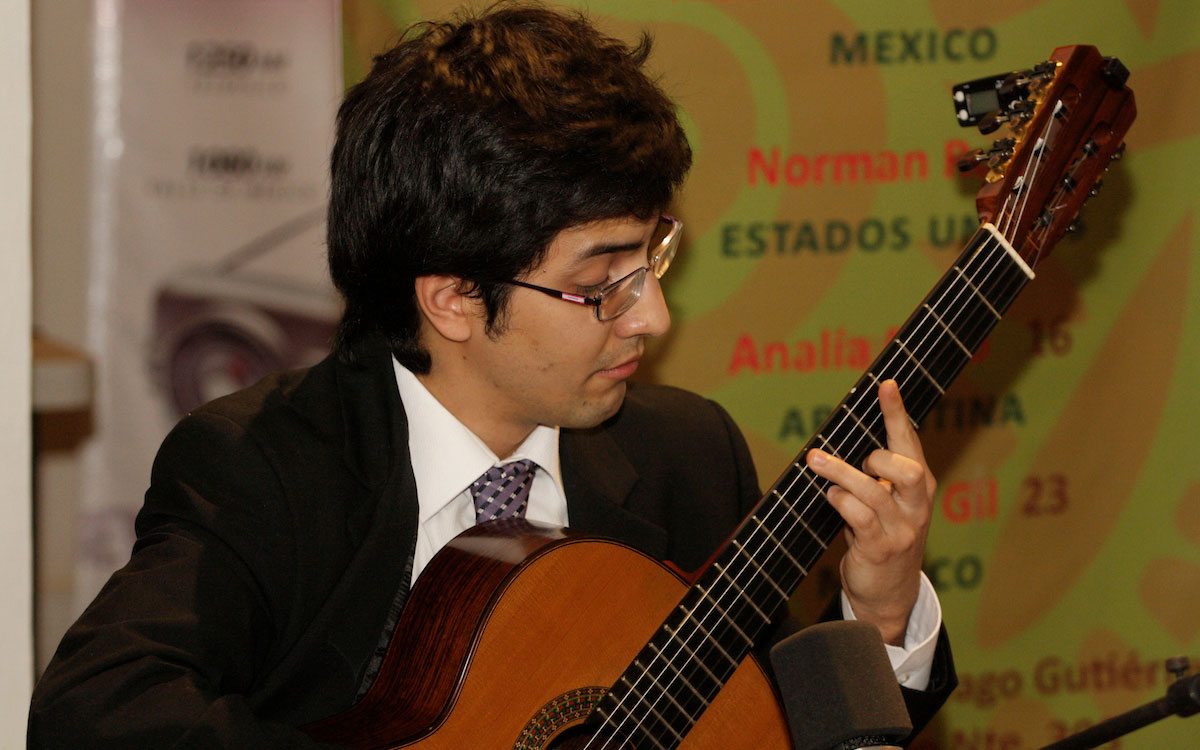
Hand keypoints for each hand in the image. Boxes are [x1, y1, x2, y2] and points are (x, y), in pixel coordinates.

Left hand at [804, 379, 935, 645]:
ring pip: (874, 492)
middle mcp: (917, 507)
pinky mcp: (881, 549)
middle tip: (856, 456)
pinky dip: (841, 502)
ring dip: (841, 473)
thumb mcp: (887, 504)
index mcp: (919, 488)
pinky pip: (860, 518)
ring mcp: (902, 530)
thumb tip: (844, 437)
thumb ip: (877, 475)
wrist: (888, 594)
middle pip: (909, 469)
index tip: (884, 385)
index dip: (897, 413)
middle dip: (877, 456)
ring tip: (816, 461)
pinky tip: (831, 497)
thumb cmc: (882, 537)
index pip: (911, 443)